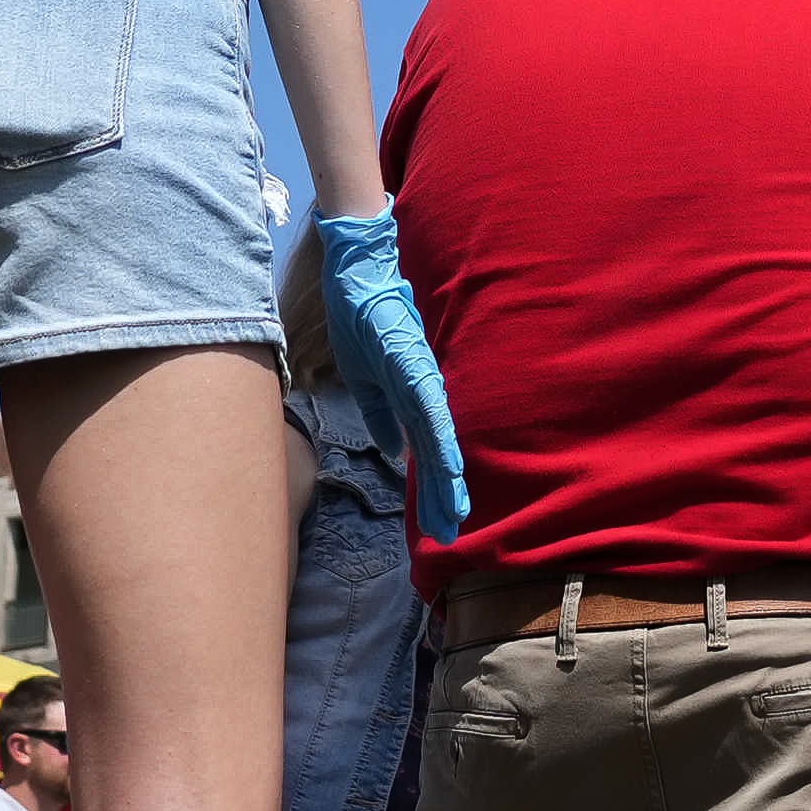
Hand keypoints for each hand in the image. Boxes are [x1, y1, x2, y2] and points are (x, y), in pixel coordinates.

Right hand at [314, 212, 470, 543]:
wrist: (356, 273)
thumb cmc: (362, 320)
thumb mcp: (365, 379)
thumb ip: (381, 415)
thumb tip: (395, 451)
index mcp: (411, 399)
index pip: (425, 454)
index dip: (432, 491)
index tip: (438, 527)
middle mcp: (422, 393)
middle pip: (437, 454)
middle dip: (443, 498)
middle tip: (451, 537)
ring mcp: (419, 378)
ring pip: (439, 437)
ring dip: (446, 478)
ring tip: (455, 514)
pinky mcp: (412, 363)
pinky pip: (429, 407)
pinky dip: (439, 437)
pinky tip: (447, 465)